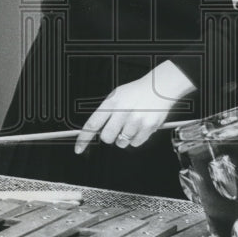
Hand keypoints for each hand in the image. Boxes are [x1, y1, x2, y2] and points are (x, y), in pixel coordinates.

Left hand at [74, 61, 195, 154]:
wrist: (159, 87)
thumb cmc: (136, 92)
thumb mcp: (116, 96)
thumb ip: (106, 112)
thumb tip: (95, 130)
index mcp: (112, 102)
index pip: (93, 124)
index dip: (84, 138)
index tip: (78, 148)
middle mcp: (123, 111)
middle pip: (107, 137)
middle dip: (109, 136)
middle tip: (116, 127)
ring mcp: (136, 120)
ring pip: (121, 142)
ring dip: (124, 137)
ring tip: (131, 123)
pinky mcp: (148, 128)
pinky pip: (135, 143)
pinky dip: (136, 138)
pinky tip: (139, 126)